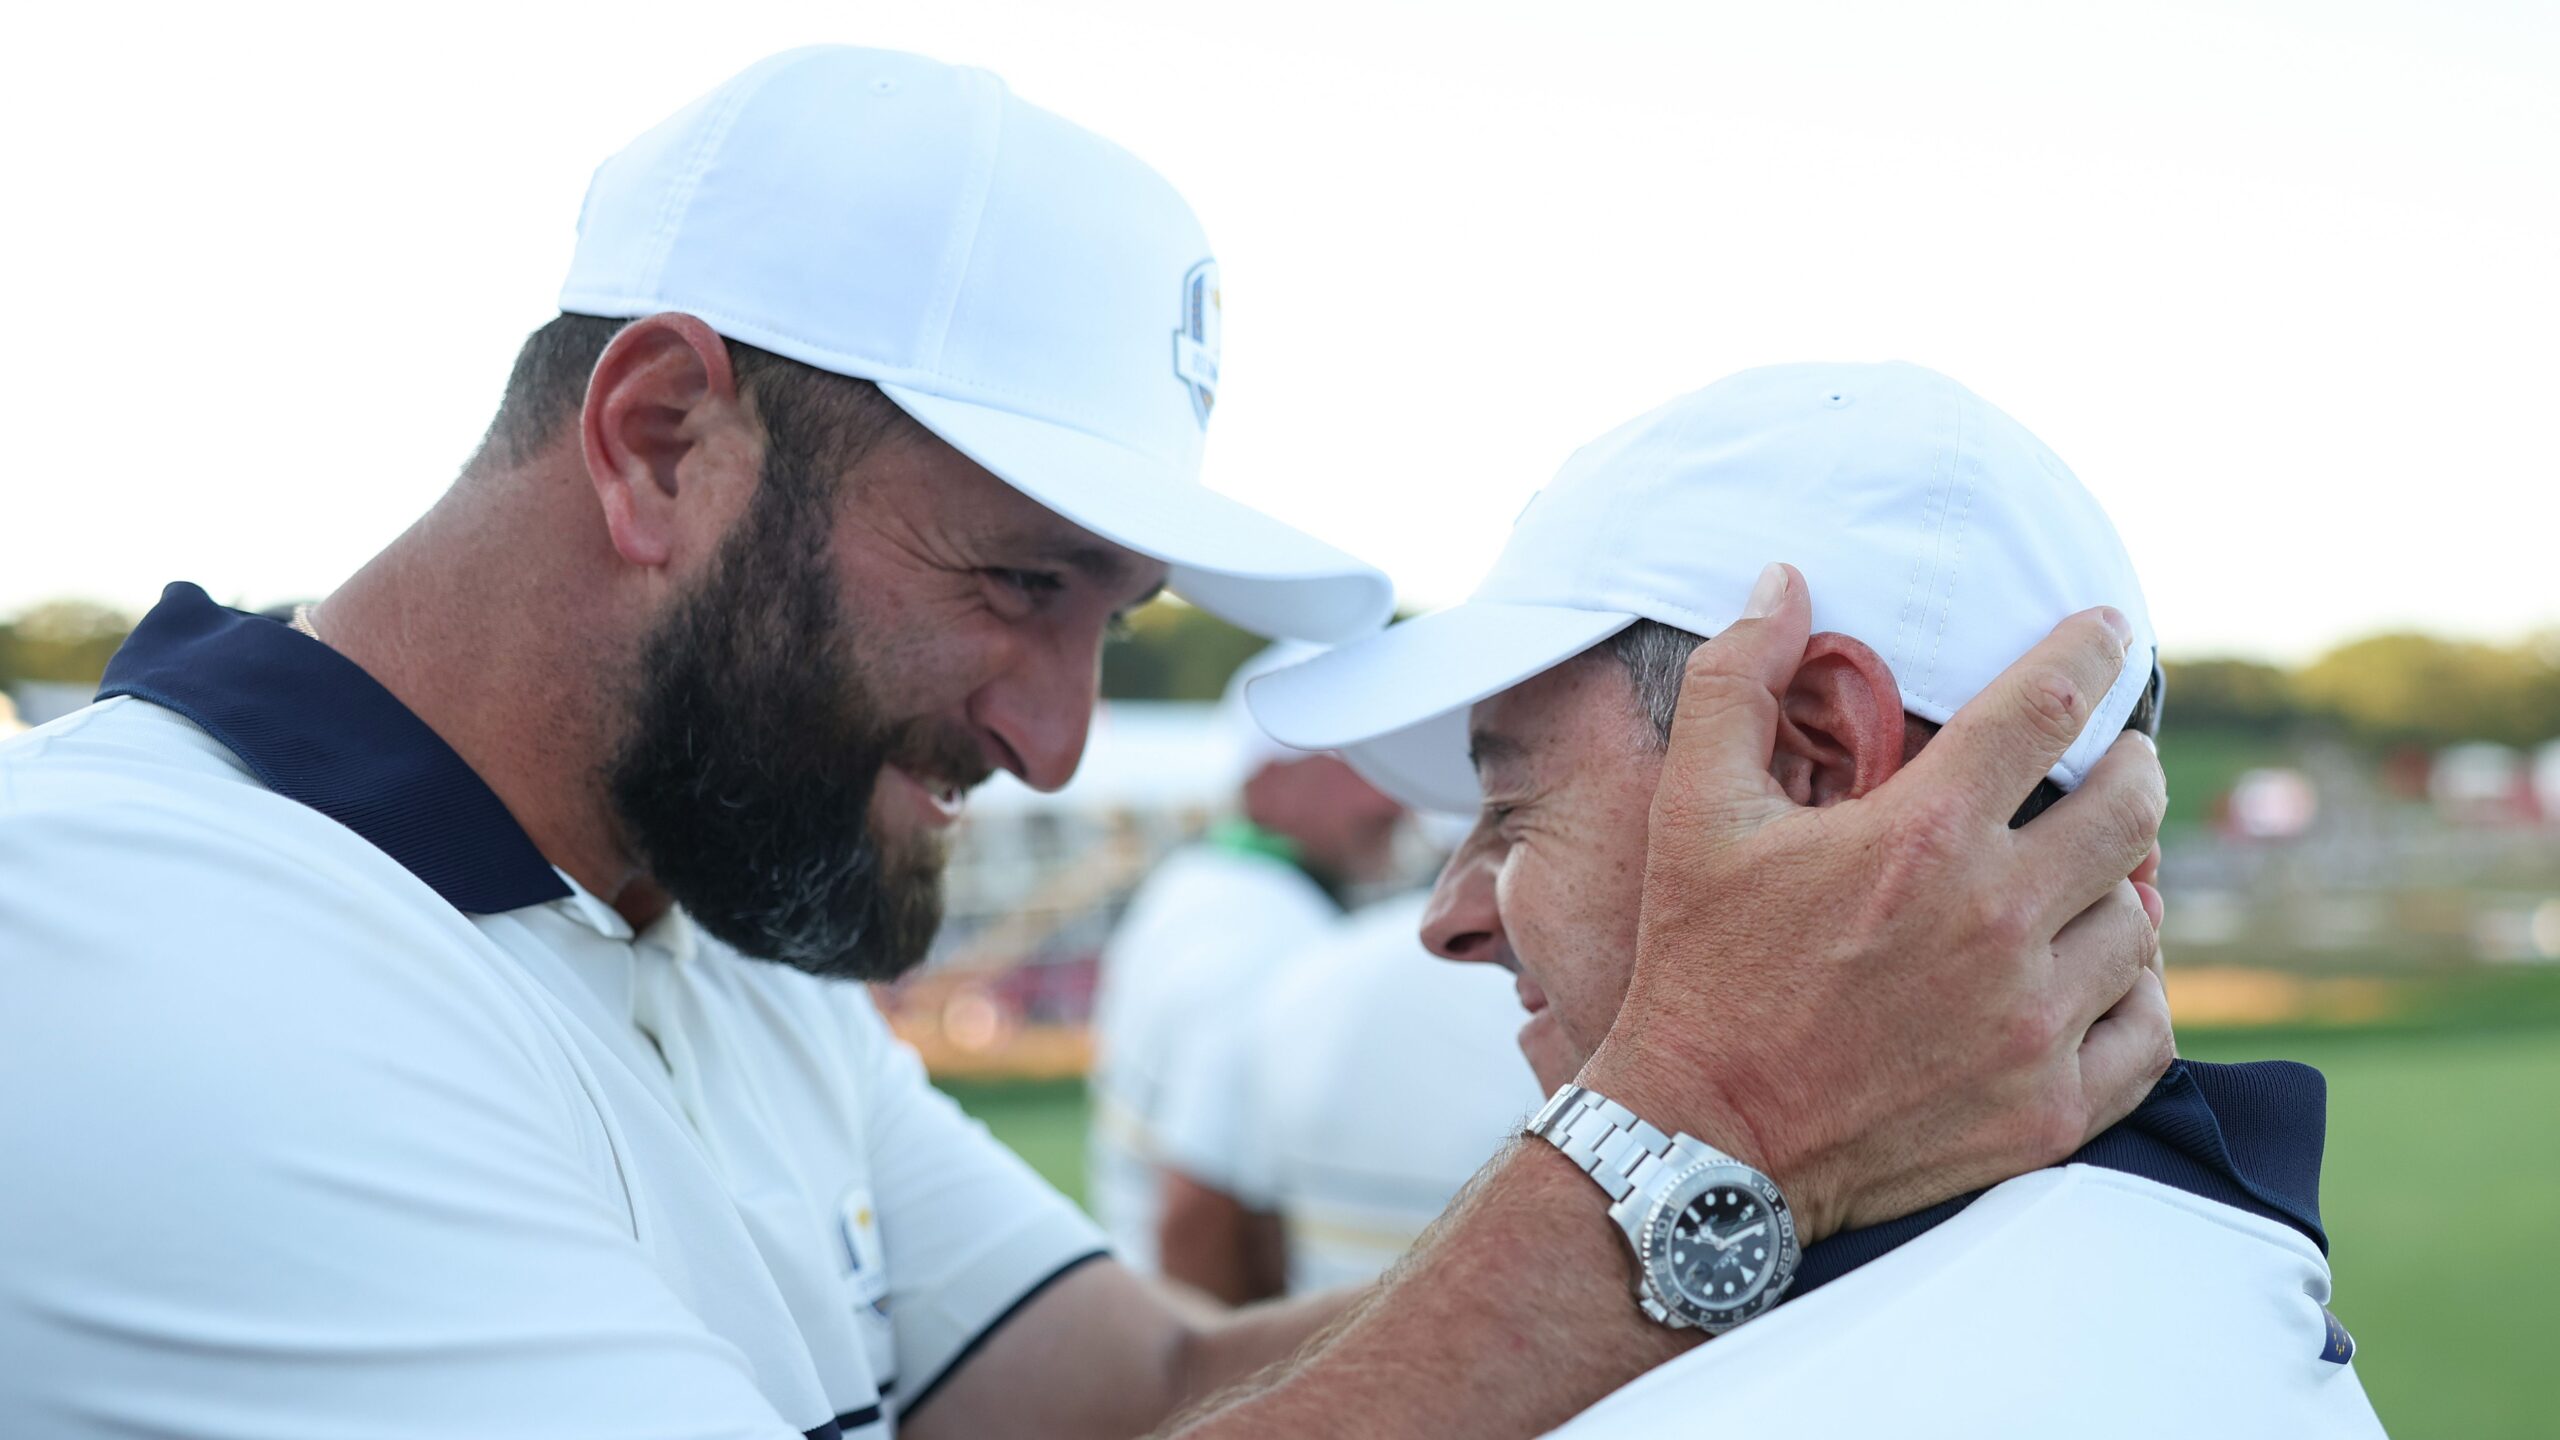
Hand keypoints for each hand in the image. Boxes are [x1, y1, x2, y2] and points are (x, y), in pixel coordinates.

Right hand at [1584, 563, 2171, 1242]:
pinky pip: (2151, 1028)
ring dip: (2120, 887)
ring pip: (2144, 919)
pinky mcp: (2048, 1107)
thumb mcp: (1694, 810)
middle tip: (2107, 768)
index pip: (2050, 704)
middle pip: (2133, 807)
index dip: (2093, 648)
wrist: (1704, 1143)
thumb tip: (1783, 580)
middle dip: (2129, 769)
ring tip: (2079, 880)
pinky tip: (2095, 973)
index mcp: (1922, 835)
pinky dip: (2135, 992)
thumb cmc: (1701, 965)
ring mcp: (2031, 1021)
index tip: (2109, 630)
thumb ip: (1737, 679)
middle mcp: (1995, 921)